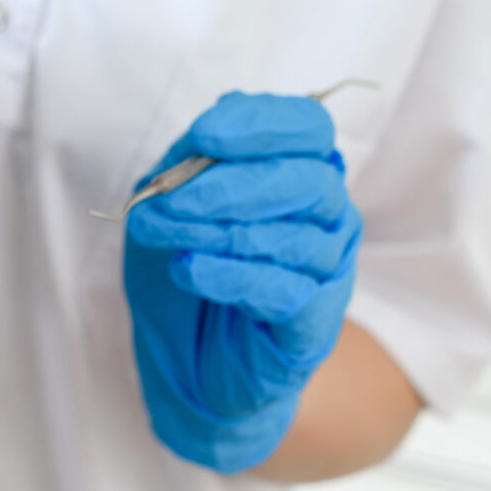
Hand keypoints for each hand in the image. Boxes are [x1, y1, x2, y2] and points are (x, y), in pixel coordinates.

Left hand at [123, 92, 362, 473]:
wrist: (186, 364)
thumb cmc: (186, 273)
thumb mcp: (171, 206)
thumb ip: (188, 165)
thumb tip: (208, 128)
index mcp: (299, 171)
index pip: (308, 128)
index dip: (261, 126)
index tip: (203, 136)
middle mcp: (327, 216)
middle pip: (309, 181)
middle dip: (232, 185)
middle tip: (172, 201)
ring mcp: (328, 271)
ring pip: (296, 237)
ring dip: (220, 231)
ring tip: (162, 234)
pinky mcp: (316, 324)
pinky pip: (285, 290)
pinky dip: (231, 275)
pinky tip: (189, 269)